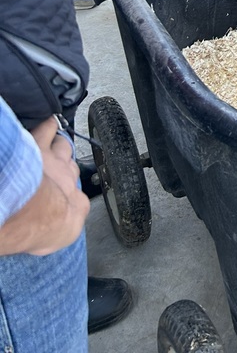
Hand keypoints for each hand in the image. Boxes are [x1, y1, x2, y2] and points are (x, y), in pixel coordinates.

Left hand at [0, 117, 89, 255]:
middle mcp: (69, 177)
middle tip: (52, 171)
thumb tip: (56, 232)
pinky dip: (48, 125)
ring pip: (63, 146)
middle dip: (63, 167)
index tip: (56, 200)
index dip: (65, 196)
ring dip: (57, 146)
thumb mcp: (61, 237)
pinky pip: (47, 129)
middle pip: (70, 166)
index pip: (75, 195)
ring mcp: (55, 161)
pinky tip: (47, 122)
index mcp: (75, 202)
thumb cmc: (45, 227)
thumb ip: (63, 229)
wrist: (39, 212)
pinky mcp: (40, 146)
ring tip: (50, 146)